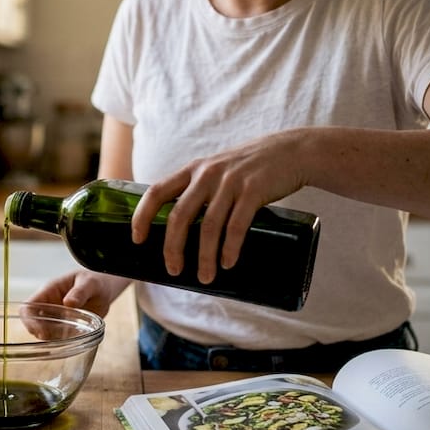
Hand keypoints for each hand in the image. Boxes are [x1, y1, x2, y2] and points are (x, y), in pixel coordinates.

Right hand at [21, 270, 129, 338]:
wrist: (105, 289)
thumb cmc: (95, 280)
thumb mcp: (90, 283)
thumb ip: (80, 291)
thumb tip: (69, 303)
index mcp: (49, 292)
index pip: (28, 307)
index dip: (29, 321)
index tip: (41, 332)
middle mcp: (49, 306)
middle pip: (32, 323)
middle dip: (38, 333)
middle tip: (52, 341)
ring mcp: (57, 318)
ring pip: (44, 332)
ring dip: (51, 340)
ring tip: (65, 342)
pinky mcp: (66, 327)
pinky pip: (58, 338)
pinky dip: (61, 343)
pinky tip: (72, 345)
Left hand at [131, 129, 307, 283]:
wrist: (292, 151)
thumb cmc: (250, 168)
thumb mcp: (217, 170)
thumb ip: (199, 190)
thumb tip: (182, 228)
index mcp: (192, 170)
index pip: (156, 192)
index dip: (142, 217)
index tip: (137, 240)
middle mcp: (207, 174)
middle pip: (179, 216)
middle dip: (172, 248)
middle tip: (173, 270)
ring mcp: (230, 182)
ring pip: (209, 226)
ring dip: (204, 256)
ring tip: (204, 277)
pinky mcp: (254, 191)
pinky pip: (237, 225)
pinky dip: (230, 247)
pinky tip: (227, 263)